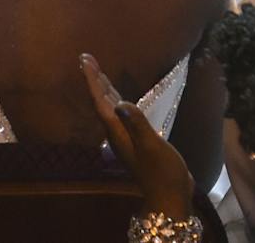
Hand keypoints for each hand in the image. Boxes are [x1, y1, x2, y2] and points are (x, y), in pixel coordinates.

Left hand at [82, 53, 194, 220]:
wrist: (170, 195)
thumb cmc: (162, 171)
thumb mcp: (151, 146)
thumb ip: (137, 124)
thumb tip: (120, 103)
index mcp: (118, 133)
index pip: (100, 102)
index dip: (92, 80)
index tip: (85, 59)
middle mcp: (118, 134)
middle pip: (101, 103)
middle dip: (94, 81)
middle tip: (87, 59)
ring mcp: (126, 139)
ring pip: (110, 109)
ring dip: (104, 90)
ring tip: (100, 73)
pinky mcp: (137, 141)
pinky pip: (121, 115)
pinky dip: (118, 101)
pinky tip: (123, 100)